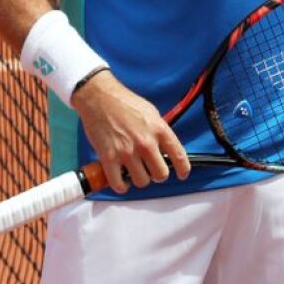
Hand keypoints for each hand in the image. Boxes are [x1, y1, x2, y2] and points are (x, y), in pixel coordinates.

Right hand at [70, 71, 191, 193]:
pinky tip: (121, 179)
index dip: (183, 169)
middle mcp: (146, 142)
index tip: (182, 174)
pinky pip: (119, 184)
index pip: (178, 155)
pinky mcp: (109, 158)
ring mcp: (127, 152)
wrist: (100, 98)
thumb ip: (160, 132)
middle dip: (157, 175)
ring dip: (139, 179)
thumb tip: (165, 148)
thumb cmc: (125, 103)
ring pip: (141, 181)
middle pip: (160, 174)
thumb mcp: (151, 113)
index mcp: (159, 129)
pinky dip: (121, 186)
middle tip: (151, 170)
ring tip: (134, 171)